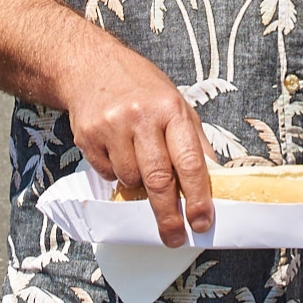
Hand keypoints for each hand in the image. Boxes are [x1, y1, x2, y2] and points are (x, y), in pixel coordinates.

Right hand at [56, 41, 214, 245]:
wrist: (90, 65)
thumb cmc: (141, 88)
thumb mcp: (176, 104)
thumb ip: (194, 141)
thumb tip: (215, 179)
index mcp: (172, 110)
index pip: (190, 161)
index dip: (197, 197)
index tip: (202, 221)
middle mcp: (142, 118)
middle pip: (158, 180)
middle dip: (168, 215)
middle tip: (175, 237)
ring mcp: (112, 127)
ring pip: (130, 180)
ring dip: (137, 185)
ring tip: (138, 162)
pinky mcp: (87, 136)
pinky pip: (107, 173)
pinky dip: (115, 173)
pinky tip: (117, 151)